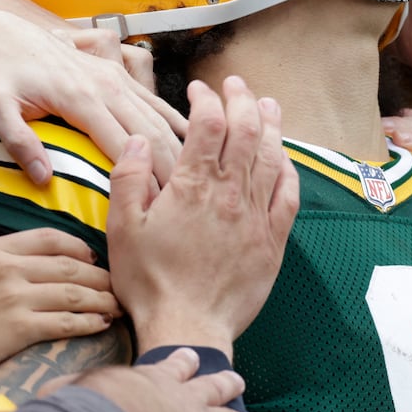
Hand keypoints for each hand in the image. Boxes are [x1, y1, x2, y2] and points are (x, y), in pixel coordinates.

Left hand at [0, 0, 185, 184]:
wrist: (0, 31)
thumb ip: (19, 142)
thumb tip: (45, 180)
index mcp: (81, 98)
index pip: (122, 145)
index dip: (142, 177)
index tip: (158, 206)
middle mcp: (106, 85)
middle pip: (150, 132)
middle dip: (170, 167)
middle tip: (185, 201)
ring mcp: (115, 77)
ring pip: (158, 115)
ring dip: (177, 146)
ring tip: (192, 178)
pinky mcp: (115, 73)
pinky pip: (153, 98)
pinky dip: (174, 119)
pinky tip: (190, 137)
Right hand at [0, 228, 119, 372]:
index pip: (49, 238)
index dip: (78, 247)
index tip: (92, 259)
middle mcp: (6, 268)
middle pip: (69, 266)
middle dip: (99, 277)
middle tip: (116, 285)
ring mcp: (13, 297)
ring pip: (73, 293)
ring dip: (102, 300)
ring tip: (118, 306)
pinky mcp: (18, 328)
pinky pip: (64, 322)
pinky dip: (89, 322)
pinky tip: (102, 324)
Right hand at [75, 347, 274, 411]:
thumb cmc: (92, 410)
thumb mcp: (72, 395)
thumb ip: (61, 397)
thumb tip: (38, 401)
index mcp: (153, 380)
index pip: (172, 368)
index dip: (183, 364)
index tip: (191, 357)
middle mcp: (185, 397)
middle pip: (213, 387)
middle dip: (226, 385)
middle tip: (238, 380)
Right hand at [107, 77, 297, 355]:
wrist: (189, 327)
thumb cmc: (150, 282)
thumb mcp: (123, 229)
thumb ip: (129, 179)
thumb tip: (139, 140)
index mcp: (192, 187)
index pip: (208, 124)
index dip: (206, 99)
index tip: (199, 90)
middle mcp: (229, 195)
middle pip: (246, 131)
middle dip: (242, 99)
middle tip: (236, 84)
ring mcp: (255, 216)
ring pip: (272, 157)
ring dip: (271, 125)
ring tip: (268, 104)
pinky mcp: (272, 241)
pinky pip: (288, 196)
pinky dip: (288, 170)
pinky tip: (285, 158)